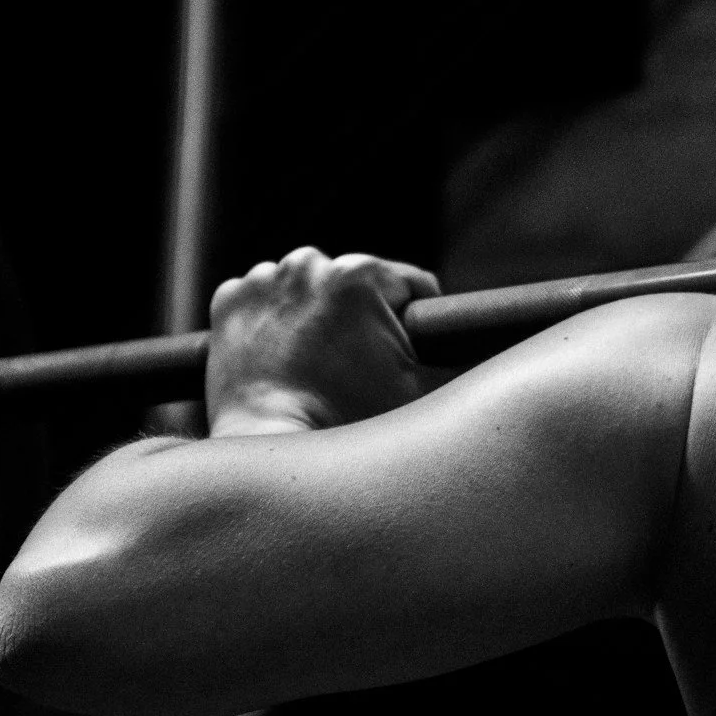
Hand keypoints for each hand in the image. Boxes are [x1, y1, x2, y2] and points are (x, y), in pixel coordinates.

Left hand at [205, 248, 440, 435]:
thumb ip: (461, 358)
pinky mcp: (228, 301)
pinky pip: (264, 299)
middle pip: (355, 284)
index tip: (407, 352)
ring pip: (307, 289)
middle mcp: (307, 264)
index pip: (410, 284)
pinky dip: (273, 321)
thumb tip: (487, 346)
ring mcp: (262, 280)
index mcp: (360, 274)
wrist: (274, 452)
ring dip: (315, 315)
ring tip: (319, 364)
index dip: (418, 322)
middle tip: (358, 368)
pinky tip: (283, 358)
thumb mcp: (422, 390)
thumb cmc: (354, 422)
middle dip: (361, 318)